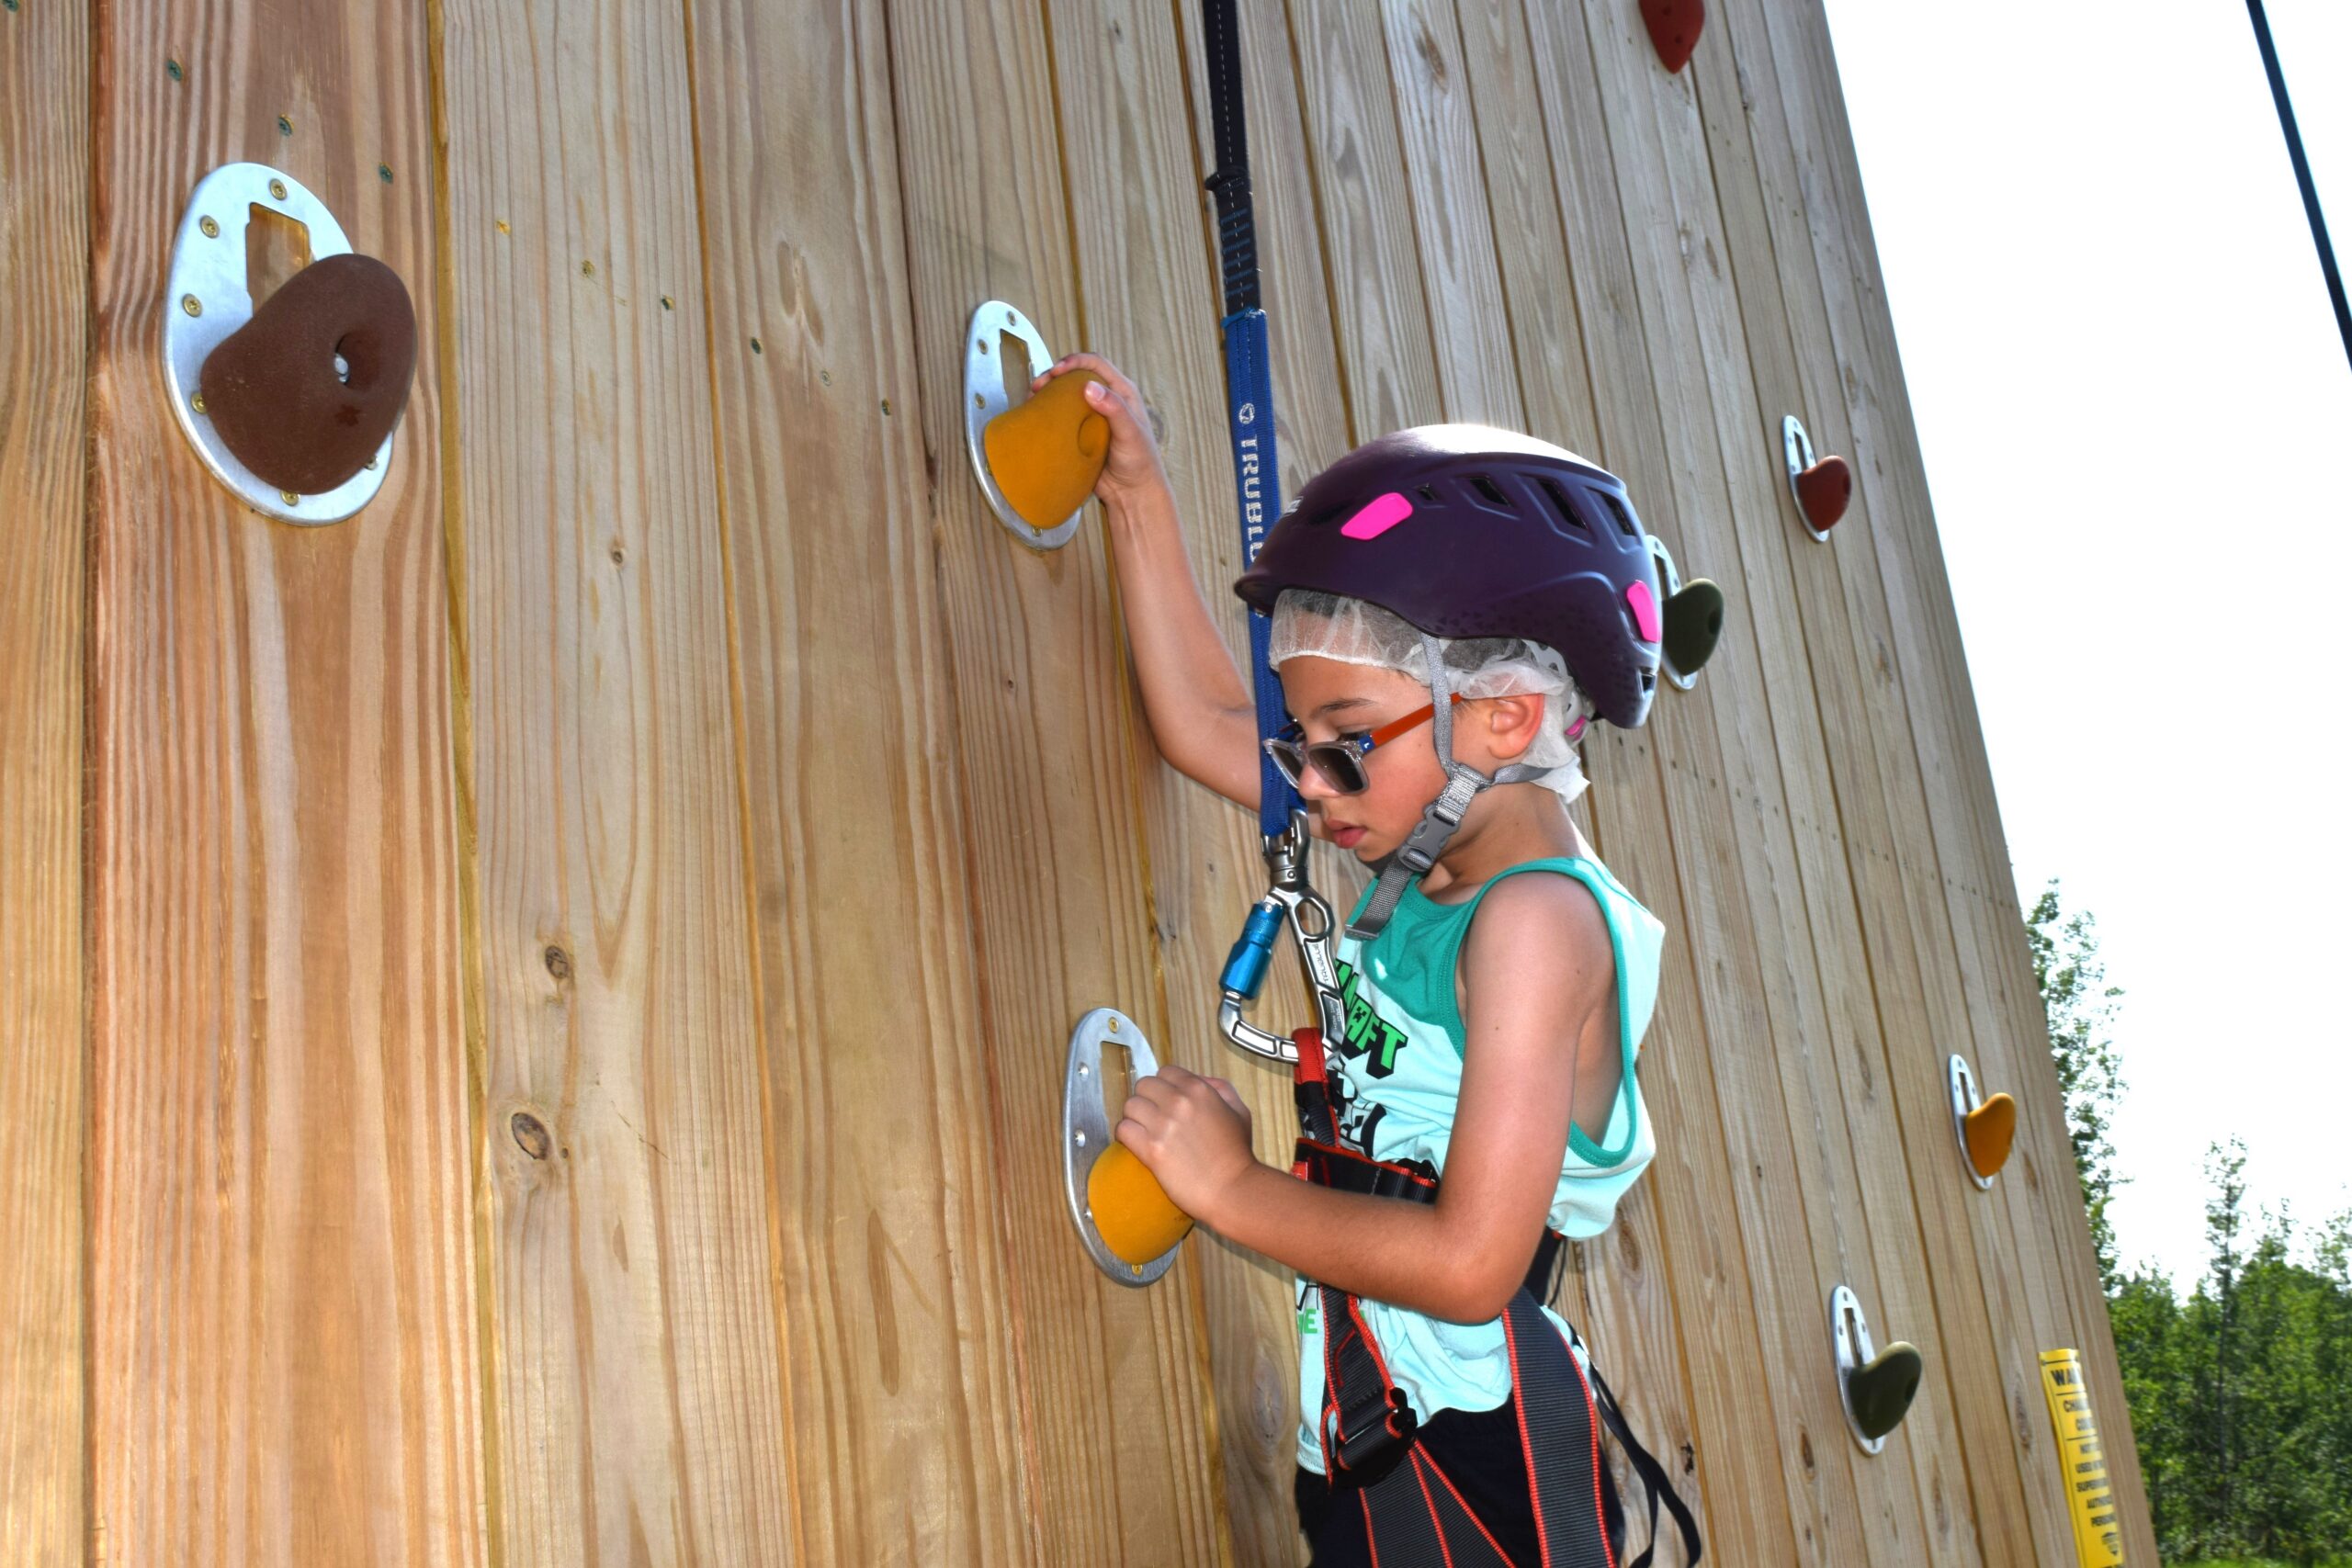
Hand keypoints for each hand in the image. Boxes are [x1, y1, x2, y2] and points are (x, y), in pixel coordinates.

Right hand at [1034, 352, 1167, 512]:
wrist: (1132, 493)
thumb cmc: (1140, 463)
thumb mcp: (1130, 433)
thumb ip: (1114, 409)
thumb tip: (1089, 387)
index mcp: (1122, 392)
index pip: (1096, 364)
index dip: (1075, 361)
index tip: (1056, 371)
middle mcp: (1106, 399)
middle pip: (1076, 375)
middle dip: (1055, 375)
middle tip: (1038, 385)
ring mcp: (1091, 415)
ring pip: (1066, 394)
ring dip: (1048, 392)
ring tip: (1032, 398)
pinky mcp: (1080, 431)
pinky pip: (1061, 416)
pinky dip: (1048, 412)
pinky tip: (1036, 415)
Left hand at [1115, 1065, 1255, 1226]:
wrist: (1232, 1189)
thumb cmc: (1237, 1155)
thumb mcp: (1239, 1111)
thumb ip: (1221, 1089)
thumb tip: (1200, 1081)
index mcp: (1199, 1090)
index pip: (1165, 1072)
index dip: (1164, 1085)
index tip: (1165, 1100)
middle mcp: (1178, 1102)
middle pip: (1143, 1085)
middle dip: (1147, 1099)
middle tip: (1152, 1116)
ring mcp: (1163, 1125)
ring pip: (1130, 1106)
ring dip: (1134, 1117)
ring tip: (1143, 1130)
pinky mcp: (1151, 1149)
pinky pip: (1123, 1129)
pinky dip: (1126, 1136)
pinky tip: (1136, 1143)